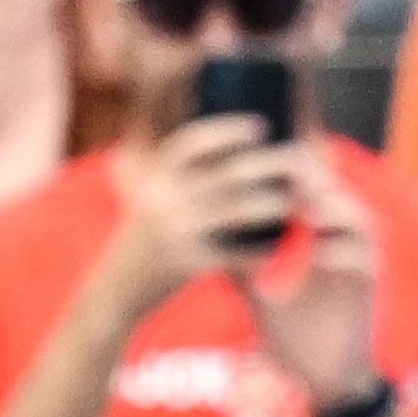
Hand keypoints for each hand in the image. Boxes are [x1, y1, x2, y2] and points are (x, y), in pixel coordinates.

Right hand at [96, 111, 303, 325]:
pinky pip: (236, 252)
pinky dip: (260, 251)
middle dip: (274, 161)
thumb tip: (231, 148)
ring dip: (274, 202)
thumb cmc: (143, 238)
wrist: (114, 289)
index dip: (228, 131)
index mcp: (155, 176)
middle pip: (231, 171)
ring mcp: (176, 229)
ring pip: (239, 209)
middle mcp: (164, 198)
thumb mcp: (147, 196)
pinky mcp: (187, 261)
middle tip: (303, 159)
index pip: (193, 141)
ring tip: (293, 201)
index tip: (261, 127)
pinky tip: (275, 249)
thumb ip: (177, 173)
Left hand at [229, 148, 380, 407]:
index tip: (261, 155)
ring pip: (356, 220)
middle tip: (284, 164)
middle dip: (313, 179)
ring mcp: (360, 263)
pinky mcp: (369, 289)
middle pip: (335, 196)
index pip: (309, 193)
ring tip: (305, 203)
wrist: (315, 374)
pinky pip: (364, 261)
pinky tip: (320, 251)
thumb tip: (202, 228)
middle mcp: (343, 243)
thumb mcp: (254, 285)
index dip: (293, 171)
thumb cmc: (288, 329)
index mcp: (318, 238)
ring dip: (332, 209)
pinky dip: (342, 252)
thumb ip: (237, 255)